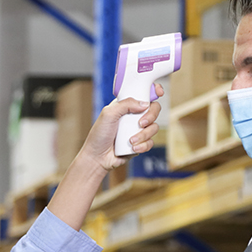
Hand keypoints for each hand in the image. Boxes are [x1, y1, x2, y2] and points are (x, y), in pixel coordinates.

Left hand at [45, 87, 164, 230]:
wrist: (94, 161)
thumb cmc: (96, 137)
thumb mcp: (108, 115)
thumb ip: (125, 104)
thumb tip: (143, 102)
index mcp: (124, 106)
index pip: (143, 92)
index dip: (152, 90)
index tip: (157, 90)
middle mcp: (132, 117)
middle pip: (154, 110)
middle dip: (149, 117)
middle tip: (139, 122)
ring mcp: (136, 132)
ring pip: (154, 128)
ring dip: (143, 135)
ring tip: (129, 142)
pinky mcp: (138, 146)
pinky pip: (150, 143)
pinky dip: (141, 146)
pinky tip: (130, 149)